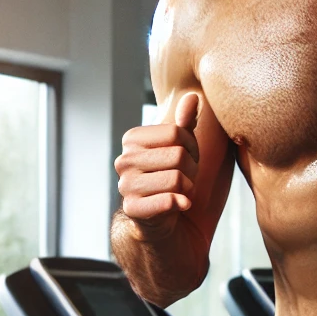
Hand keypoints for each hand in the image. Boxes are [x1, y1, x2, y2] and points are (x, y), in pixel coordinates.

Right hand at [115, 92, 199, 239]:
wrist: (164, 218)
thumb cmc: (172, 177)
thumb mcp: (181, 147)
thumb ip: (185, 123)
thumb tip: (192, 96)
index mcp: (132, 140)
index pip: (177, 132)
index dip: (192, 147)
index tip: (188, 158)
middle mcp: (123, 160)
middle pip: (178, 155)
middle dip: (192, 169)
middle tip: (185, 178)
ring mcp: (125, 185)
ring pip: (177, 179)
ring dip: (188, 188)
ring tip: (181, 191)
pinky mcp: (133, 209)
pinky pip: (168, 200)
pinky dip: (181, 203)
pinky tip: (180, 205)